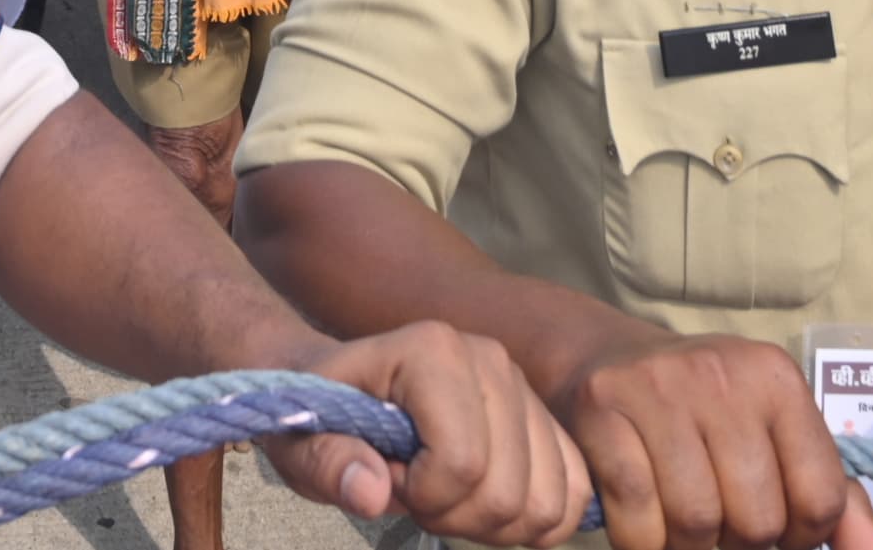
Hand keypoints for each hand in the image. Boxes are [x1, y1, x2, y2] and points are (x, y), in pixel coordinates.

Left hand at [266, 322, 589, 543]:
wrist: (338, 385)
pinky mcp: (545, 419)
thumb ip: (328, 463)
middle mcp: (491, 358)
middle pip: (508, 490)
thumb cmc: (320, 412)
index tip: (387, 476)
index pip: (462, 462)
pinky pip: (573, 493)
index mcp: (434, 351)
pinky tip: (481, 501)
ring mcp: (524, 387)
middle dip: (455, 516)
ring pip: (547, 500)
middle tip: (413, 490)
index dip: (421, 495)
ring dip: (493, 522)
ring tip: (445, 493)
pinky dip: (532, 521)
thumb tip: (372, 492)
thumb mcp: (299, 440)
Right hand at [548, 326, 872, 549]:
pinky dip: (641, 542)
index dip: (799, 538)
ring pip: (697, 523)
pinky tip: (643, 526)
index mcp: (778, 380)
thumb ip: (834, 499)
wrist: (606, 357)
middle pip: (757, 520)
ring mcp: (660, 387)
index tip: (773, 530)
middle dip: (739, 546)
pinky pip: (637, 515)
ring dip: (687, 548)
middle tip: (720, 529)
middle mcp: (725, 374)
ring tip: (680, 527)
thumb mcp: (775, 435)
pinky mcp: (604, 406)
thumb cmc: (705, 412)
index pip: (819, 499)